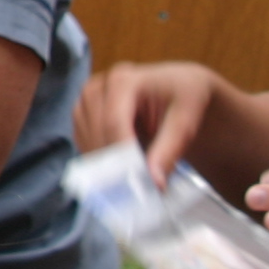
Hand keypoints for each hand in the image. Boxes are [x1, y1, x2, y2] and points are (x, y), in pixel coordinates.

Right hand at [76, 62, 222, 184]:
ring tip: (126, 182)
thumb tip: (154, 182)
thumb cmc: (184, 97)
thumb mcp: (185, 121)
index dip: (122, 154)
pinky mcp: (84, 114)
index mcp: (124, 79)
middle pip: (96, 129)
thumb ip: (168, 150)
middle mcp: (99, 85)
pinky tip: (116, 171)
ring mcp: (88, 100)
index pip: (114, 121)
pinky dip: (98, 159)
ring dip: (102, 162)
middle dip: (112, 162)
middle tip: (132, 189)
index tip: (137, 182)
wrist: (179, 89)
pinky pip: (83, 141)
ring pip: (85, 136)